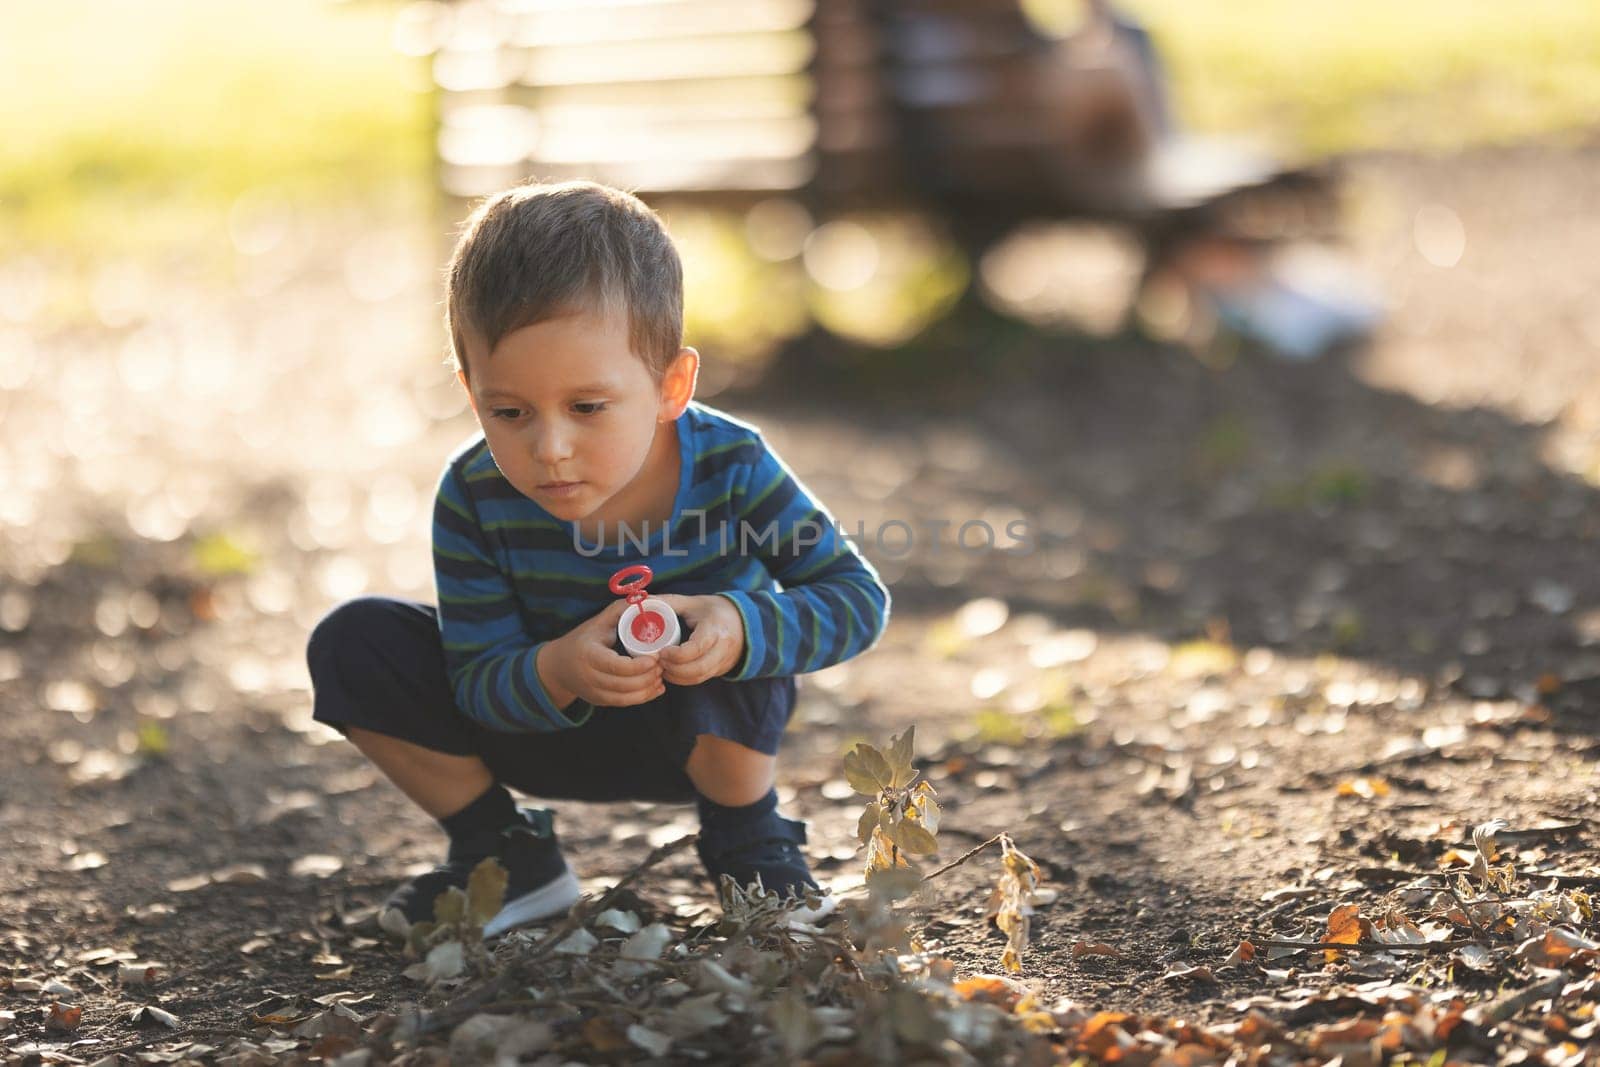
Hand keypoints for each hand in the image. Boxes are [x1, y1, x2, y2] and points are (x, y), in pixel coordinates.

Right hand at [538, 599, 664, 708]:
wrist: (559, 665)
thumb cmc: (584, 638)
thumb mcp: (599, 621)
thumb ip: (621, 610)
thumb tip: (647, 599)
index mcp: (588, 655)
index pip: (616, 666)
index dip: (638, 665)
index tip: (656, 657)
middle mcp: (588, 677)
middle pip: (623, 684)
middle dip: (648, 676)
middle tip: (663, 664)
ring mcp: (593, 692)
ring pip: (626, 697)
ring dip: (648, 688)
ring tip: (661, 674)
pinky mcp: (599, 701)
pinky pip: (624, 703)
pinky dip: (643, 697)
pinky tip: (657, 688)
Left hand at [654, 594, 745, 685]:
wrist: (743, 622)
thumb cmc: (714, 611)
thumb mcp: (693, 602)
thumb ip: (669, 602)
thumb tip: (642, 602)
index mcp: (715, 628)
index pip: (697, 648)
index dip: (676, 655)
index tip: (661, 652)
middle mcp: (723, 647)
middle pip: (697, 668)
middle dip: (674, 669)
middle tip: (658, 661)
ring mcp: (723, 661)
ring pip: (698, 678)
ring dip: (676, 676)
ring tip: (662, 667)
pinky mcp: (720, 670)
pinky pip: (700, 680)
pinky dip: (683, 679)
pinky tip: (671, 672)